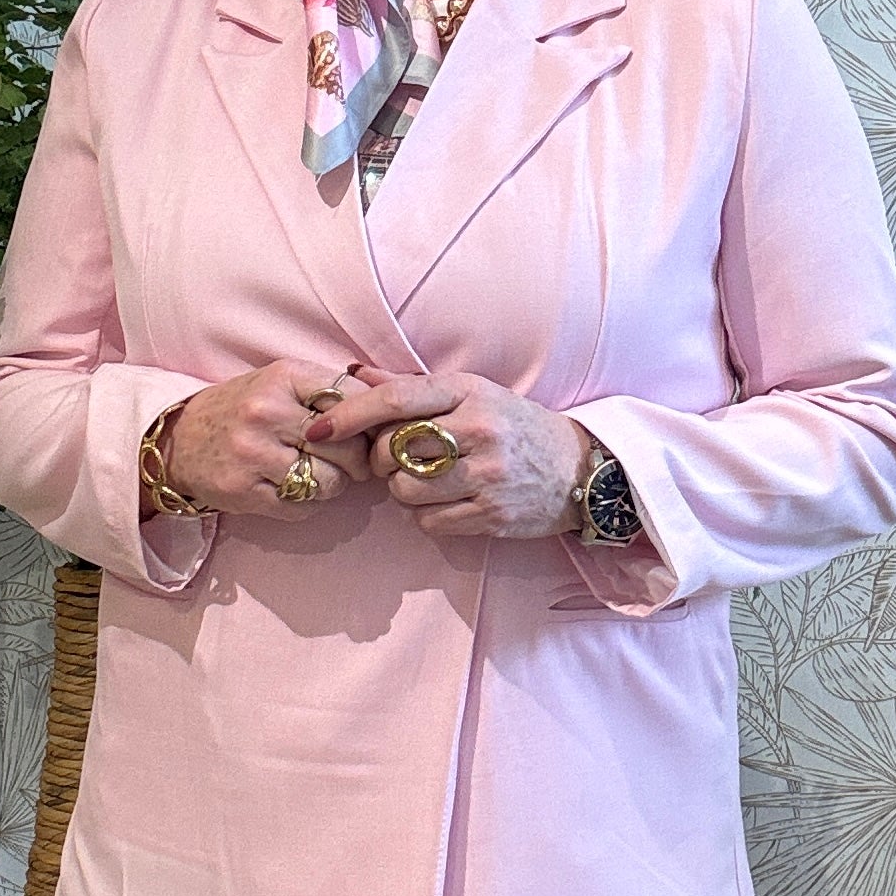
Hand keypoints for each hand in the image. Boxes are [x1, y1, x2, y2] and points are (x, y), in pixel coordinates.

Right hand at [158, 361, 371, 521]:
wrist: (177, 440)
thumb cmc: (240, 410)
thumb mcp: (278, 383)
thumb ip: (326, 391)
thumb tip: (385, 412)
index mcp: (282, 376)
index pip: (352, 397)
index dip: (370, 420)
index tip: (370, 432)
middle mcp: (266, 411)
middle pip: (347, 446)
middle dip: (358, 461)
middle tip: (353, 464)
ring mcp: (253, 453)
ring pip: (329, 481)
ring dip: (333, 485)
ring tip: (320, 476)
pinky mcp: (244, 491)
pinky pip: (302, 507)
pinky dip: (308, 504)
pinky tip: (293, 490)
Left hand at [305, 367, 590, 538]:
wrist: (577, 469)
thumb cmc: (513, 426)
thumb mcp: (470, 393)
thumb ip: (410, 386)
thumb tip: (352, 374)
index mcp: (469, 392)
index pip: (396, 399)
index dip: (349, 414)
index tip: (317, 427)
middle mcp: (479, 430)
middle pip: (392, 450)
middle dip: (382, 459)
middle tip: (401, 458)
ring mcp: (488, 475)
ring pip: (405, 491)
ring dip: (404, 490)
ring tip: (430, 480)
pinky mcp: (493, 515)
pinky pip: (429, 522)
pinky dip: (428, 516)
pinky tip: (449, 502)